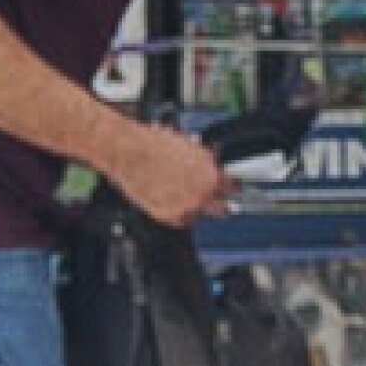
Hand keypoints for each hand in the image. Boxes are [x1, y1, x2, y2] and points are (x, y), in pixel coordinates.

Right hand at [106, 121, 231, 227]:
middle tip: (216, 204)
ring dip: (194, 208)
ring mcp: (187, 208)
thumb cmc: (158, 146)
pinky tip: (168, 200)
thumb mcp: (192, 149)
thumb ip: (207, 163)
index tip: (230, 191)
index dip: (231, 189)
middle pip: (222, 210)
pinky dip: (178, 213)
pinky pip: (181, 220)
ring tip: (180, 195)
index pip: (233, 189)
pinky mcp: (169, 217)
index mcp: (212, 177)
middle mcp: (203, 195)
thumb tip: (215, 168)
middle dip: (220, 205)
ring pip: (199, 214)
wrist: (131, 153)